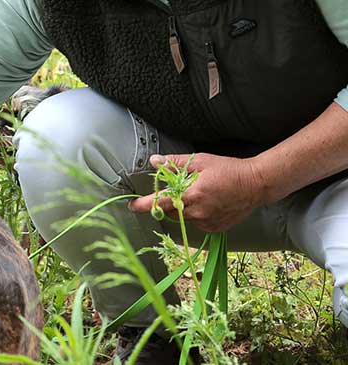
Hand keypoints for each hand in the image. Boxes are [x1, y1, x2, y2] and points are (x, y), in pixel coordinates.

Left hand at [128, 153, 268, 232]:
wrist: (257, 184)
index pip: (161, 202)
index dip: (144, 204)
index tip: (132, 205)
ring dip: (181, 208)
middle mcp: (198, 213)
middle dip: (166, 202)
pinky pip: (195, 223)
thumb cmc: (228, 169)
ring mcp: (207, 223)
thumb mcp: (200, 161)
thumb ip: (175, 163)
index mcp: (193, 195)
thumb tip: (154, 161)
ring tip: (196, 193)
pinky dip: (194, 214)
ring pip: (182, 218)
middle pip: (169, 212)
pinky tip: (206, 202)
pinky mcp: (215, 228)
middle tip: (175, 189)